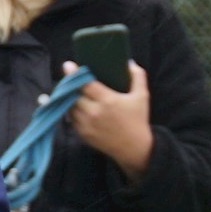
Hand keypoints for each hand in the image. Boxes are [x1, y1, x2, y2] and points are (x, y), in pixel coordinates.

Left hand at [70, 61, 155, 178]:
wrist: (135, 148)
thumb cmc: (138, 120)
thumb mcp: (142, 96)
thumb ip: (138, 77)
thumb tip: (129, 62)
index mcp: (108, 100)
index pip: (85, 84)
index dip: (74, 73)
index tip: (68, 65)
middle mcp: (94, 112)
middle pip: (73, 94)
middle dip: (69, 84)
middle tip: (69, 78)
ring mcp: (87, 124)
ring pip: (69, 106)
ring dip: (68, 98)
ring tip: (70, 90)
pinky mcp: (83, 134)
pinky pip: (71, 119)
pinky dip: (72, 111)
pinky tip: (76, 106)